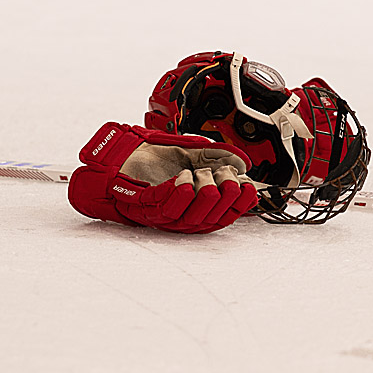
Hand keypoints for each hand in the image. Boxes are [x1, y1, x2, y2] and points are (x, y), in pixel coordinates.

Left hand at [68, 122, 257, 233]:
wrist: (123, 156)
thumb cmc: (153, 161)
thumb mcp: (192, 155)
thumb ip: (217, 158)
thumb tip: (242, 165)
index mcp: (198, 207)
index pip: (227, 215)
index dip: (241, 204)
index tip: (249, 187)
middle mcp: (185, 216)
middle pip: (214, 218)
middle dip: (225, 194)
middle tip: (224, 174)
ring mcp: (167, 215)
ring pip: (194, 215)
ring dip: (202, 191)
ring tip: (199, 173)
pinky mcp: (149, 208)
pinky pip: (170, 207)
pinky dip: (180, 192)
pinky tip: (184, 178)